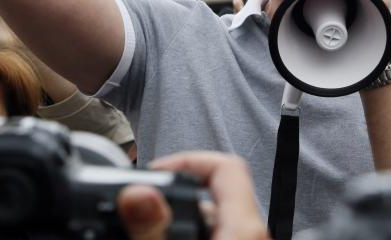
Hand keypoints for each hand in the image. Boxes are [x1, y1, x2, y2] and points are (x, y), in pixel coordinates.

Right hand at [117, 152, 267, 239]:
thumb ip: (156, 230)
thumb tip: (139, 194)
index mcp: (245, 228)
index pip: (226, 166)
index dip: (187, 159)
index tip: (155, 172)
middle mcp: (252, 235)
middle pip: (214, 194)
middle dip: (174, 195)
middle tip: (142, 202)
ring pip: (213, 219)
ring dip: (178, 217)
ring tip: (146, 222)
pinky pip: (216, 235)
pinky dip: (188, 234)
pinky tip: (164, 237)